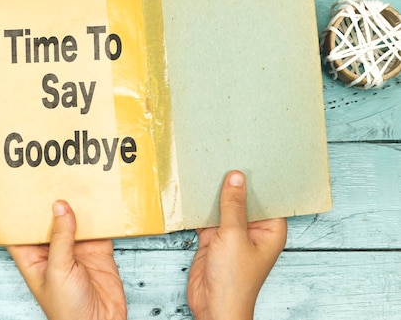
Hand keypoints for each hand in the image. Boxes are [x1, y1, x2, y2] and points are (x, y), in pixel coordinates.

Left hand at [0, 168, 126, 319]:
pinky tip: (98, 192)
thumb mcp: (57, 272)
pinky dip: (98, 208)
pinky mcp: (95, 246)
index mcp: (29, 254)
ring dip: (70, 195)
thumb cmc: (68, 310)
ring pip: (69, 213)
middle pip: (40, 212)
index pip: (9, 222)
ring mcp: (73, 245)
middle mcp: (49, 246)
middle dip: (38, 190)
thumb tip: (60, 206)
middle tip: (37, 163)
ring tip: (68, 170)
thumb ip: (59, 238)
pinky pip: (96, 222)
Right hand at [187, 171, 286, 319]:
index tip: (249, 157)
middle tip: (223, 157)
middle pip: (243, 200)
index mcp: (269, 230)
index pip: (267, 198)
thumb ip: (233, 206)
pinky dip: (200, 209)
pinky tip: (193, 192)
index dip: (259, 179)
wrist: (213, 306)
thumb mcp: (234, 235)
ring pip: (224, 208)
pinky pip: (207, 218)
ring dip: (215, 195)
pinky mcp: (213, 240)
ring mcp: (231, 235)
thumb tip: (236, 178)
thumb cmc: (234, 280)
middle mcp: (252, 231)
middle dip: (233, 184)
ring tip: (206, 168)